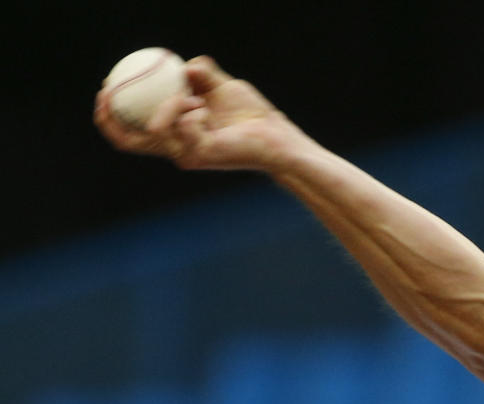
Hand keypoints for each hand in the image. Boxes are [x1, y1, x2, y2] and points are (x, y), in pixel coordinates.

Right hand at [94, 56, 308, 171]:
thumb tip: (184, 65)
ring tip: (196, 98)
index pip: (132, 131)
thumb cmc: (251, 115)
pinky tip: (208, 110)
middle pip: (128, 141)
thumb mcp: (222, 87)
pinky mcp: (199, 155)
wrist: (275, 135)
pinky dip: (191, 111)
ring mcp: (186, 154)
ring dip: (171, 104)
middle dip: (109, 118)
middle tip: (107, 91)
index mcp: (175, 134)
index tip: (105, 88)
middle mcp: (175, 148)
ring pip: (154, 128)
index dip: (110, 115)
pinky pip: (181, 126)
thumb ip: (202, 74)